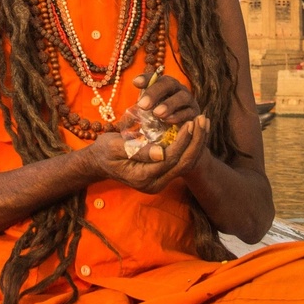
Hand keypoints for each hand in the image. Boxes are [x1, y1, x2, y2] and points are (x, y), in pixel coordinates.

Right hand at [84, 115, 209, 193]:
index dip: (182, 141)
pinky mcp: (162, 175)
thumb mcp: (115, 147)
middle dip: (196, 142)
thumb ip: (136, 151)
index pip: (170, 159)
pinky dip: (190, 146)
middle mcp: (154, 184)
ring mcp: (159, 181)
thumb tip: (161, 152)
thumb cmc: (104, 151)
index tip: (190, 121)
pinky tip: (195, 130)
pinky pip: (180, 161)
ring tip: (204, 123)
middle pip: (183, 164)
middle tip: (203, 120)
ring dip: (197, 143)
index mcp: (142, 178)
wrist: (99, 162)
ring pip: (185, 164)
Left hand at [131, 73, 198, 124]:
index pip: (155, 77)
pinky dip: (178, 115)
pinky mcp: (195, 113)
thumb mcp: (149, 112)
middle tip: (142, 105)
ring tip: (156, 113)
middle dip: (155, 93)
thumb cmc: (161, 118)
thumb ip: (139, 110)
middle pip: (168, 83)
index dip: (146, 78)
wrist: (181, 130)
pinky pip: (189, 112)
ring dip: (168, 104)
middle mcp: (177, 88)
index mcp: (164, 84)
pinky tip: (168, 120)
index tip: (135, 82)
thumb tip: (122, 120)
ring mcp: (188, 100)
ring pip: (181, 97)